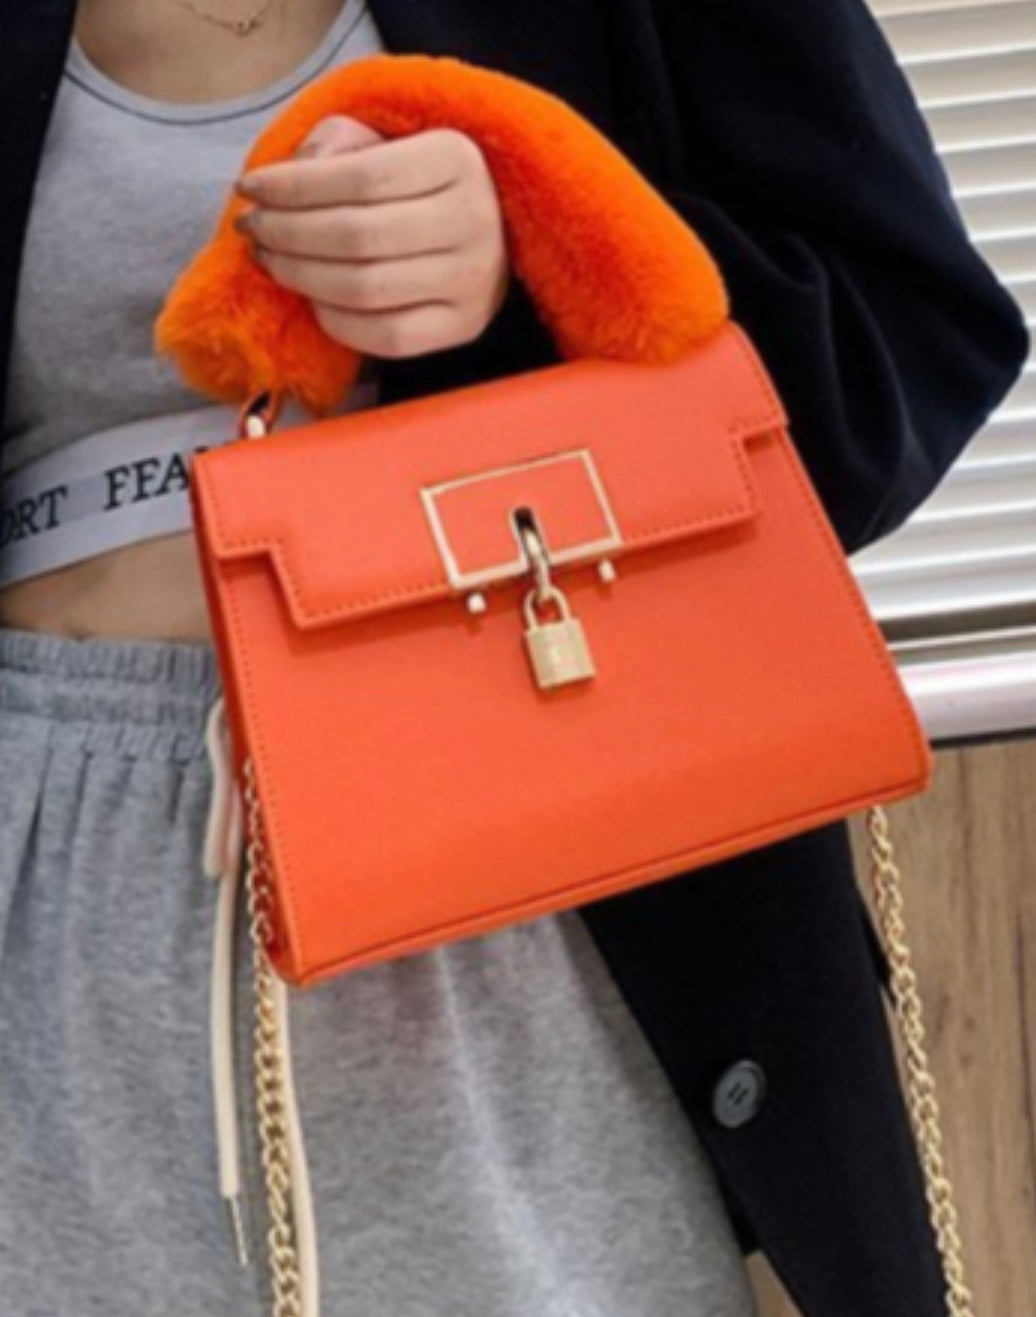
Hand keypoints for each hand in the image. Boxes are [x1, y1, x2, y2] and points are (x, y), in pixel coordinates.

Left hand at [234, 116, 510, 359]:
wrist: (488, 227)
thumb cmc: (417, 180)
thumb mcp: (382, 138)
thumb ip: (334, 146)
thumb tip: (285, 185)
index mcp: (456, 158)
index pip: (358, 177)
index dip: (292, 187)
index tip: (249, 188)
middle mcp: (473, 221)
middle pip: (356, 237)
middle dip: (287, 233)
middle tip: (253, 229)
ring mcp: (472, 282)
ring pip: (365, 289)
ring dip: (300, 277)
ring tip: (270, 259)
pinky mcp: (463, 327)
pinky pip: (385, 336)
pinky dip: (335, 320)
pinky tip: (312, 298)